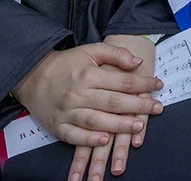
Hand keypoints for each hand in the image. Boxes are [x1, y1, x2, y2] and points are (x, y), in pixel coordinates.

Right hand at [11, 42, 162, 148]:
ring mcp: (68, 111)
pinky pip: (75, 136)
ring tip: (138, 126)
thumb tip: (138, 62)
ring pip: (97, 121)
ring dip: (119, 125)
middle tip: (157, 108)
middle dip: (138, 106)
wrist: (32, 76)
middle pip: (113, 102)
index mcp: (88, 74)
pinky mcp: (58, 126)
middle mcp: (79, 93)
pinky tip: (106, 140)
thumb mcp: (90, 50)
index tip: (158, 85)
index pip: (121, 81)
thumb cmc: (66, 63)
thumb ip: (115, 54)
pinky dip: (90, 140)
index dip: (142, 83)